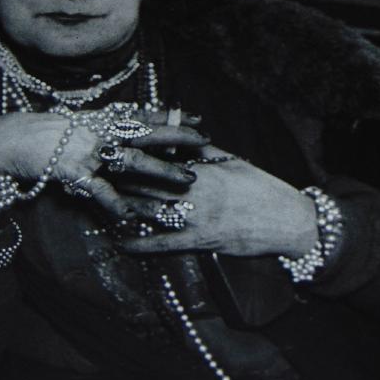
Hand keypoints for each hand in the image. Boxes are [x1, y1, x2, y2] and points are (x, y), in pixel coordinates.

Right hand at [0, 107, 208, 219]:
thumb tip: (124, 127)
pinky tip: (132, 218)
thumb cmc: (42, 135)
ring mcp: (88, 151)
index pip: (143, 116)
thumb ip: (101, 127)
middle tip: (205, 144)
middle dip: (177, 139)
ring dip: (162, 171)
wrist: (7, 140)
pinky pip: (100, 191)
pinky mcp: (73, 172)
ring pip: (133, 162)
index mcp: (100, 120)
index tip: (198, 119)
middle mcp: (99, 132)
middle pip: (146, 133)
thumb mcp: (76, 125)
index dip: (172, 118)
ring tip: (186, 182)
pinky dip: (116, 204)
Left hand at [113, 147, 319, 257]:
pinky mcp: (200, 242)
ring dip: (122, 208)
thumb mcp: (233, 161)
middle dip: (118, 178)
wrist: (287, 221)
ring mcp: (196, 218)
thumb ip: (202, 149)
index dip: (131, 154)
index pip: (158, 158)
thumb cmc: (261, 188)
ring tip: (98, 203)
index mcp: (202, 169)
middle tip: (93, 173)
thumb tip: (178, 135)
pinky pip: (162, 245)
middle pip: (147, 183)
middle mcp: (195, 192)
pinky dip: (139, 244)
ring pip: (149, 211)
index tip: (109, 148)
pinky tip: (120, 243)